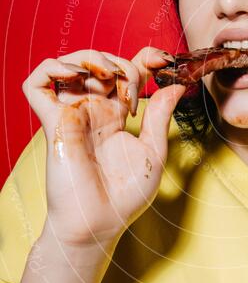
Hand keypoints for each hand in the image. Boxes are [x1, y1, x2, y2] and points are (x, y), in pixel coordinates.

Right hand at [22, 47, 185, 249]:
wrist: (98, 224)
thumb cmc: (124, 197)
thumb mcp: (154, 152)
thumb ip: (161, 117)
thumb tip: (177, 86)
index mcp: (115, 115)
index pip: (125, 72)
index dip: (143, 58)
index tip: (164, 61)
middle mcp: (92, 109)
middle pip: (101, 61)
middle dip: (124, 63)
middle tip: (136, 91)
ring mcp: (70, 113)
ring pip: (68, 63)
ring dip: (92, 58)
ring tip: (111, 80)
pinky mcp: (52, 121)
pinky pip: (36, 82)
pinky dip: (53, 67)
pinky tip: (78, 77)